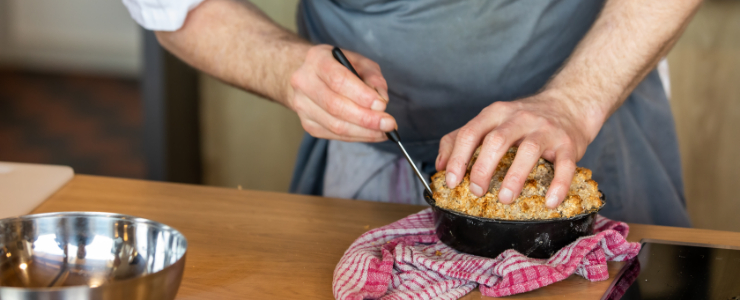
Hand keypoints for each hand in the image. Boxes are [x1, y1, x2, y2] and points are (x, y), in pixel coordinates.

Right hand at [287, 45, 395, 141]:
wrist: (309, 75)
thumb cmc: (338, 67)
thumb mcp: (359, 61)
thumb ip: (373, 76)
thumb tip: (382, 99)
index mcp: (317, 60)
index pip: (338, 80)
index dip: (362, 95)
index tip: (382, 105)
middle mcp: (304, 82)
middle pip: (335, 106)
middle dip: (366, 118)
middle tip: (389, 124)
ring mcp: (302, 105)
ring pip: (335, 126)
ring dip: (364, 132)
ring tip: (385, 132)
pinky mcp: (307, 123)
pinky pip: (333, 135)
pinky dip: (357, 137)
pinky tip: (372, 134)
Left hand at [435, 90, 602, 208]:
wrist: (568, 104)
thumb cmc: (522, 120)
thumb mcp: (490, 121)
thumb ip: (461, 139)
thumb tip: (440, 165)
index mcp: (495, 114)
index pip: (470, 133)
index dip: (458, 158)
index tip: (452, 181)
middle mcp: (519, 118)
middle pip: (496, 140)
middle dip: (483, 168)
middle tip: (477, 191)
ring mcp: (545, 130)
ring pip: (528, 151)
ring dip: (515, 177)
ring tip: (505, 198)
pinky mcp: (568, 143)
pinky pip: (564, 165)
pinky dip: (558, 184)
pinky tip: (550, 201)